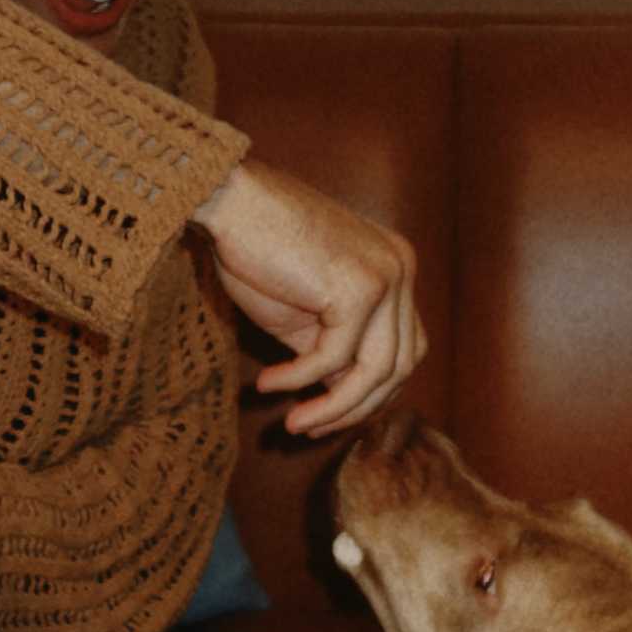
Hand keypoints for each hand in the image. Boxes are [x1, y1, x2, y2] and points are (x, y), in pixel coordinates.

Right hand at [191, 158, 426, 438]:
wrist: (228, 201)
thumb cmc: (254, 249)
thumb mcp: (301, 314)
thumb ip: (330, 351)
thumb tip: (343, 400)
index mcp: (394, 268)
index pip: (403, 347)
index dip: (370, 392)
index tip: (325, 417)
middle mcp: (401, 267)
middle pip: (400, 364)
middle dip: (356, 407)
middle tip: (308, 430)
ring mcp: (388, 275)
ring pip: (376, 370)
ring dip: (332, 408)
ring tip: (292, 424)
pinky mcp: (361, 287)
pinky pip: (336, 357)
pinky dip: (299, 378)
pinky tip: (267, 383)